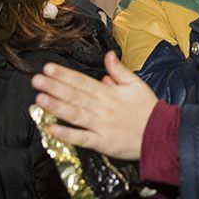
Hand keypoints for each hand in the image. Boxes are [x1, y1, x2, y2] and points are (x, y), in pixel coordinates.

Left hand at [32, 51, 158, 161]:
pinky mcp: (103, 143)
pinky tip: (53, 129)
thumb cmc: (148, 110)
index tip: (48, 68)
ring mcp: (101, 126)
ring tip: (40, 100)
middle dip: (54, 87)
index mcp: (109, 93)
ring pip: (76, 114)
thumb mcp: (137, 84)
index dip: (65, 75)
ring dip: (57, 107)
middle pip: (76, 96)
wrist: (162, 134)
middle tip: (36, 80)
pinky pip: (83, 138)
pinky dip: (68, 134)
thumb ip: (119, 71)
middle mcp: (103, 108)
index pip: (83, 81)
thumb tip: (108, 56)